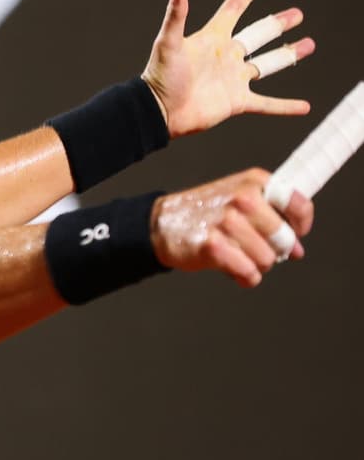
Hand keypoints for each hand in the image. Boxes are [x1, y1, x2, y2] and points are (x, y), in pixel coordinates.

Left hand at [141, 0, 315, 137]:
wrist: (160, 111)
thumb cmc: (160, 76)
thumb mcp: (168, 42)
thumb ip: (176, 15)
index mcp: (212, 40)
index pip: (230, 12)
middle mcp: (226, 57)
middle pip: (258, 36)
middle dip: (277, 24)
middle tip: (297, 14)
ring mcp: (233, 79)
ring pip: (268, 64)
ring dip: (289, 55)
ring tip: (309, 44)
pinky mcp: (237, 102)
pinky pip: (267, 104)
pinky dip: (285, 106)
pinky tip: (304, 106)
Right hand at [150, 168, 313, 286]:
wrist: (159, 224)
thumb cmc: (203, 213)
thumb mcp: (238, 197)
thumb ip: (271, 217)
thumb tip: (297, 250)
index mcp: (254, 182)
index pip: (298, 205)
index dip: (299, 226)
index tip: (294, 234)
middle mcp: (243, 198)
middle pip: (284, 239)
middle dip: (274, 251)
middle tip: (254, 248)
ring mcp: (228, 222)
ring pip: (267, 259)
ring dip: (256, 265)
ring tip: (237, 256)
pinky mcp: (214, 245)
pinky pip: (248, 273)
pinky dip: (245, 277)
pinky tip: (234, 270)